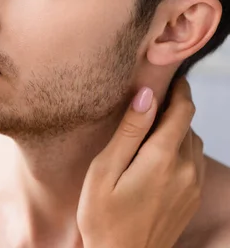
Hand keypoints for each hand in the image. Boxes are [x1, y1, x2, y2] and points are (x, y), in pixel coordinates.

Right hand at [77, 77, 204, 247]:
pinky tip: (155, 158)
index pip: (183, 110)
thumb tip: (147, 96)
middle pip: (188, 125)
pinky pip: (193, 164)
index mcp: (162, 158)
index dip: (179, 90)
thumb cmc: (103, 217)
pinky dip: (179, 151)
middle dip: (173, 110)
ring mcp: (192, 187)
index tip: (169, 78)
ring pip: (192, 144)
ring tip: (150, 129)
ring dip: (176, 131)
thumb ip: (128, 131)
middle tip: (148, 103)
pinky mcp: (191, 200)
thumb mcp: (104, 170)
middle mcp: (185, 170)